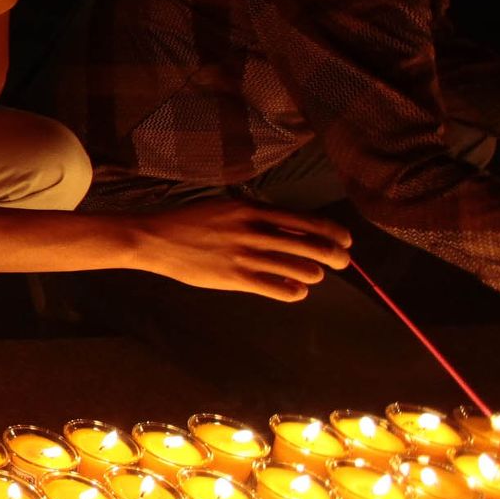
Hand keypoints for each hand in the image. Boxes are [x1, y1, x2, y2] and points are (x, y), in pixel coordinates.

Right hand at [136, 199, 352, 300]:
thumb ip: (259, 216)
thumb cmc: (191, 221)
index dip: (335, 233)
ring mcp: (245, 256)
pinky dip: (295, 291)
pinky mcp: (235, 278)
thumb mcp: (227, 207)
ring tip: (310, 276)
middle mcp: (253, 232)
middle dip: (335, 257)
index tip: (345, 241)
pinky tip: (294, 290)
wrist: (154, 238)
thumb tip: (296, 227)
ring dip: (313, 274)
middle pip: (313, 246)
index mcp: (253, 210)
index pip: (309, 222)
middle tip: (340, 263)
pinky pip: (280, 289)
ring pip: (302, 269)